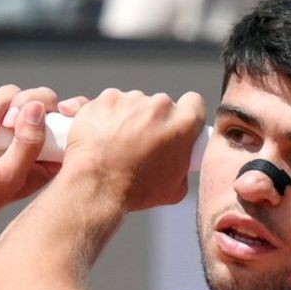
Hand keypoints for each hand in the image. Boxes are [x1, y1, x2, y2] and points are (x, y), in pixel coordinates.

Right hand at [0, 85, 85, 236]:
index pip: (71, 122)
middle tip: (6, 124)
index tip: (61, 109)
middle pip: (41, 98)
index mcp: (49, 154)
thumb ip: (28, 144)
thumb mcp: (9, 173)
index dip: (74, 108)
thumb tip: (38, 107)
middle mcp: (31, 135)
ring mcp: (6, 123)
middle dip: (23, 103)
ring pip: (11, 93)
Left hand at [58, 88, 206, 211]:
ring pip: (132, 103)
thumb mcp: (175, 189)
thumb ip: (183, 165)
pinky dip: (102, 115)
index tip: (176, 124)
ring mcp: (128, 99)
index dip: (186, 113)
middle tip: (140, 144)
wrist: (96, 187)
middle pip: (160, 105)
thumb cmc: (134, 190)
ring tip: (114, 144)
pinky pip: (106, 103)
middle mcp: (158, 105)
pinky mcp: (103, 100)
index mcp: (183, 124)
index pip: (194, 102)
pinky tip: (97, 135)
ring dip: (127, 118)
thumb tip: (177, 162)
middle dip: (152, 121)